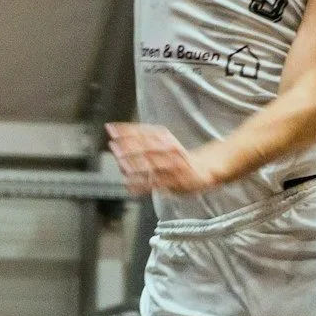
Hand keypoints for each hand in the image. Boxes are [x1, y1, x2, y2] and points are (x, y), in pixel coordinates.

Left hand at [106, 122, 221, 197]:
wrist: (205, 169)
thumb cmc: (178, 156)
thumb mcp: (164, 141)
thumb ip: (144, 139)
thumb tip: (117, 135)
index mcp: (165, 138)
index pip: (143, 132)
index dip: (126, 129)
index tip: (111, 128)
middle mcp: (170, 150)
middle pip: (147, 147)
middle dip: (129, 147)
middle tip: (113, 146)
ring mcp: (172, 166)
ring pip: (151, 165)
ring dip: (134, 166)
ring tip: (121, 166)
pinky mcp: (174, 182)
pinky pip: (155, 183)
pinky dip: (141, 185)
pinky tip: (128, 186)